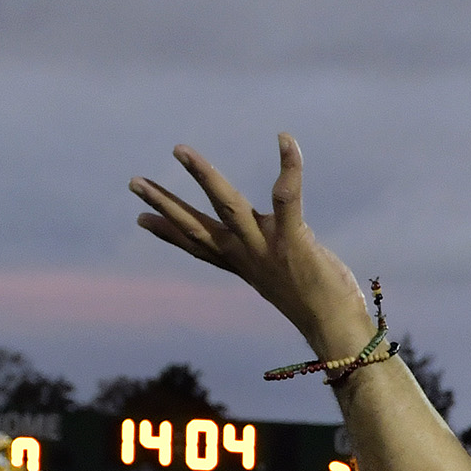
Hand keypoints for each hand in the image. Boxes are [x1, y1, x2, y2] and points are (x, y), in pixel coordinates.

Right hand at [128, 139, 375, 360]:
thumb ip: (267, 257)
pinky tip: (285, 140)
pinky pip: (287, 198)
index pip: (198, 246)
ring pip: (227, 205)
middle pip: (197, 225)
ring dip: (202, 175)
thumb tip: (263, 245)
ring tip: (179, 150)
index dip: (169, 232)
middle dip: (165, 202)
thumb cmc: (317, 303)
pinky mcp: (293, 241)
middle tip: (135, 181)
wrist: (336, 330)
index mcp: (243, 263)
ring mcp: (267, 248)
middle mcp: (248, 255)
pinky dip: (288, 167)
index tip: (140, 219)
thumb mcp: (281, 278)